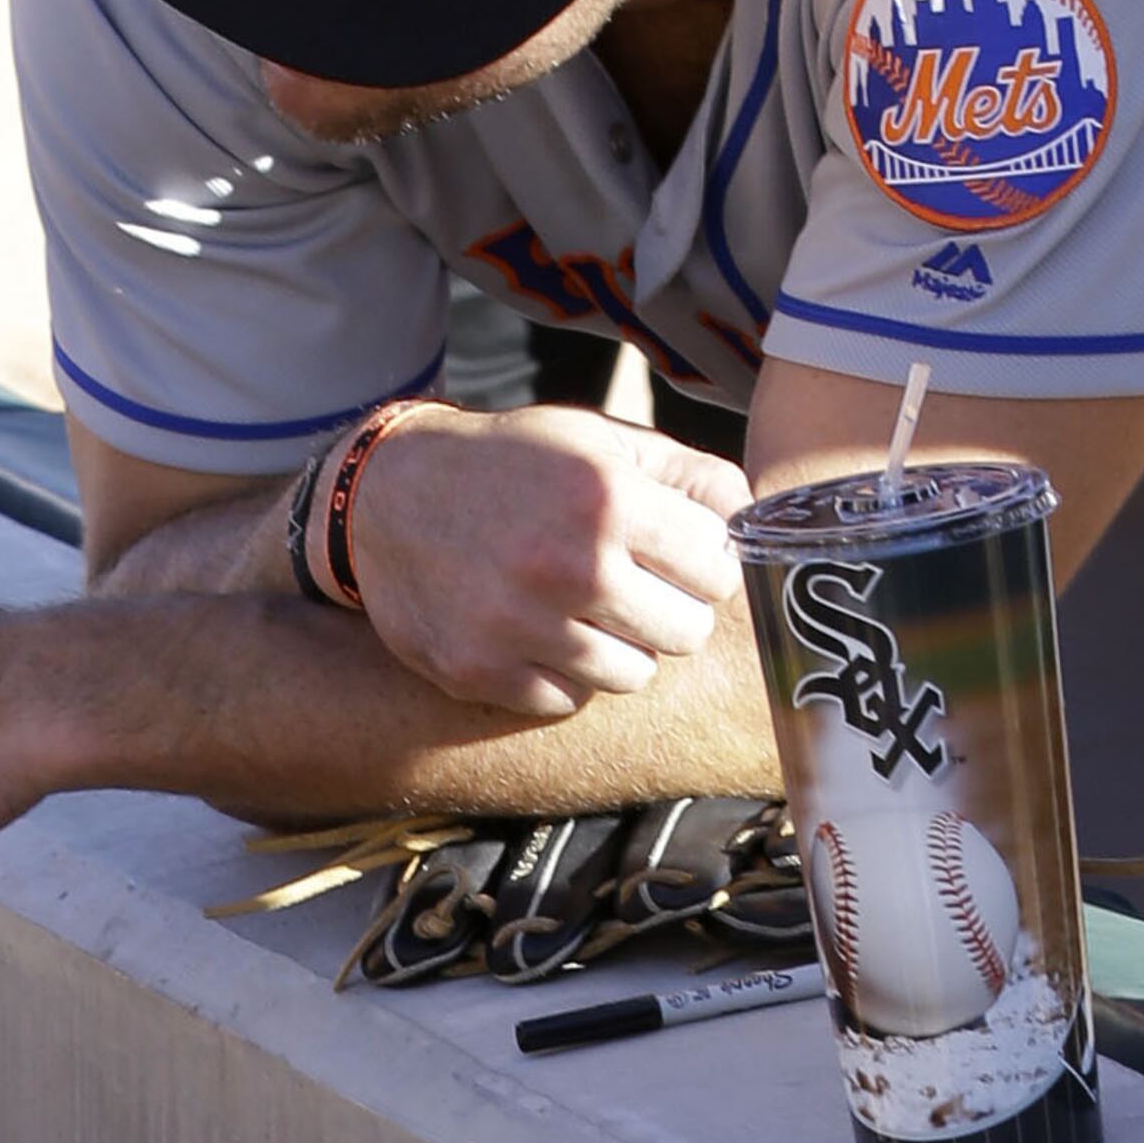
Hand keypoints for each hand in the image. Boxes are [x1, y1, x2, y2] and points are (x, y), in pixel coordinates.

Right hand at [337, 404, 741, 716]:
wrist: (388, 496)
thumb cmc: (511, 464)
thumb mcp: (599, 441)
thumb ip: (688, 474)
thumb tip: (755, 517)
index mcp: (607, 500)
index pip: (719, 570)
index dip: (705, 563)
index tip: (679, 557)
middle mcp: (568, 567)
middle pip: (685, 632)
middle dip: (671, 610)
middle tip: (636, 588)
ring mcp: (521, 627)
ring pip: (631, 675)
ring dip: (620, 647)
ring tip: (585, 609)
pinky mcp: (480, 672)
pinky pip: (567, 700)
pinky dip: (563, 675)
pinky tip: (539, 633)